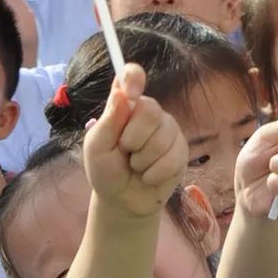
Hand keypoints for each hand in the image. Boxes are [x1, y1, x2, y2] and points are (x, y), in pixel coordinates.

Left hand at [83, 64, 185, 218]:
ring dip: (143, 161)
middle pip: (150, 110)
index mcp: (125, 105)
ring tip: (136, 166)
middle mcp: (149, 112)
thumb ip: (108, 122)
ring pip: (162, 138)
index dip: (133, 77)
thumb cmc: (106, 170)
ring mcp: (168, 130)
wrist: (122, 200)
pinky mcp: (181, 150)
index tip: (131, 91)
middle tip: (125, 151)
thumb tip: (122, 94)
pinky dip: (155, 173)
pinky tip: (148, 176)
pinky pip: (173, 158)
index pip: (131, 77)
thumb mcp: (97, 148)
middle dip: (133, 138)